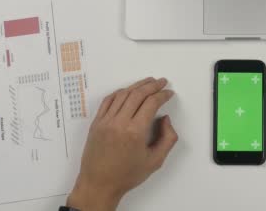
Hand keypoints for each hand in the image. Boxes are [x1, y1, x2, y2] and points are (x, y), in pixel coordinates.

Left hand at [67, 77, 177, 210]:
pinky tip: (127, 91)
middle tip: (161, 82)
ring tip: (147, 82)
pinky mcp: (97, 123)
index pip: (151, 103)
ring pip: (123, 94)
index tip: (169, 93)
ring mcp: (106, 121)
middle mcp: (119, 123)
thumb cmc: (126, 175)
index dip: (163, 95)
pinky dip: (120, 92)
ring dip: (137, 85)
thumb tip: (165, 119)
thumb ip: (168, 138)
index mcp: (135, 132)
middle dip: (152, 85)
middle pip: (138, 94)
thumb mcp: (155, 161)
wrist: (99, 184)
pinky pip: (108, 101)